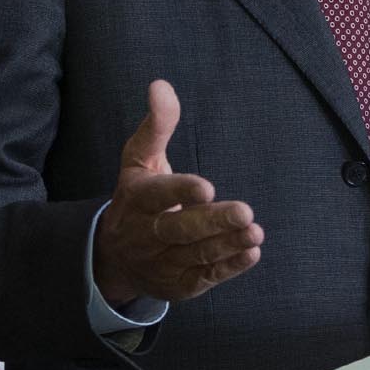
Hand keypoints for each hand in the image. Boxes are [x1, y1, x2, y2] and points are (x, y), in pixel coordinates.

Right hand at [92, 79, 263, 304]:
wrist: (114, 257)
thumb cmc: (137, 198)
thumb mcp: (140, 160)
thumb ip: (157, 125)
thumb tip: (161, 84)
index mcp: (137, 199)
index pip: (156, 194)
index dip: (180, 191)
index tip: (208, 186)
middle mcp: (146, 233)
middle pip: (178, 229)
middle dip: (212, 222)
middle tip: (246, 211)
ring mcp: (161, 262)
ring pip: (195, 254)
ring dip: (226, 244)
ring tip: (255, 232)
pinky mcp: (178, 284)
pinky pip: (204, 277)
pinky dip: (228, 267)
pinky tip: (250, 253)